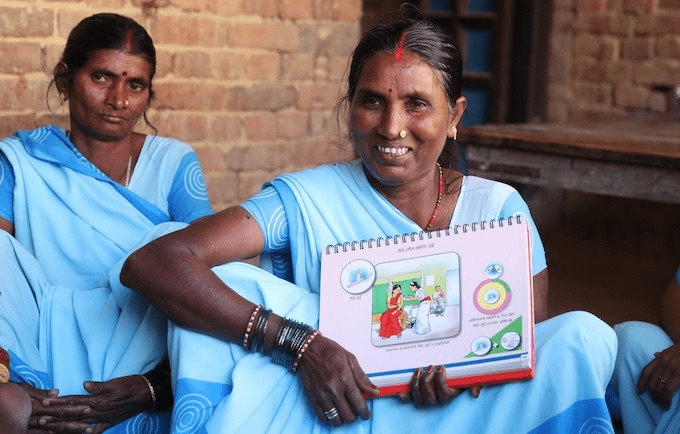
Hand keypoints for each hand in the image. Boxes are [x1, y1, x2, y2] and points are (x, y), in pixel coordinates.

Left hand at [24, 375, 151, 433]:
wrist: (147, 394)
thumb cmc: (131, 385)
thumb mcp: (115, 382)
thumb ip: (99, 385)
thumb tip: (84, 385)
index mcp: (98, 399)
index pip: (74, 400)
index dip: (59, 402)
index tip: (45, 402)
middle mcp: (98, 411)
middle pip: (73, 414)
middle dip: (56, 416)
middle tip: (40, 418)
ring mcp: (104, 418)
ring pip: (80, 423)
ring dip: (65, 425)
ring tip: (51, 427)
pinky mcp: (111, 421)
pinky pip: (98, 429)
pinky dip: (89, 433)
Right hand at [297, 335, 378, 425]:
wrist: (308, 348)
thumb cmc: (329, 351)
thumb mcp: (350, 359)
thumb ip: (362, 378)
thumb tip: (374, 390)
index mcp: (345, 378)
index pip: (359, 404)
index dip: (365, 413)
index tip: (365, 414)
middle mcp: (333, 389)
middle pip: (348, 415)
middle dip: (355, 415)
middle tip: (355, 410)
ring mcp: (321, 394)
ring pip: (335, 420)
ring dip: (342, 418)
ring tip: (344, 411)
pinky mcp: (312, 397)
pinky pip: (322, 417)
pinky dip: (329, 418)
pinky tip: (333, 411)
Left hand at [398, 365, 481, 405]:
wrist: (455, 372)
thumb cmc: (462, 375)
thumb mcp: (472, 378)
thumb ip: (475, 384)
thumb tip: (474, 393)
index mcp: (450, 396)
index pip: (444, 393)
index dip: (440, 380)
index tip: (441, 367)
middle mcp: (438, 400)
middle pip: (429, 396)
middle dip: (427, 380)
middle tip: (429, 367)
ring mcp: (427, 398)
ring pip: (419, 398)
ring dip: (416, 384)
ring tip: (418, 370)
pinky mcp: (418, 394)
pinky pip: (410, 399)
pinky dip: (405, 396)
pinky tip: (401, 392)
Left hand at [637, 343, 679, 408]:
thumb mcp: (671, 351)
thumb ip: (662, 355)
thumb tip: (654, 354)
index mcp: (660, 358)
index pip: (646, 371)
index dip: (641, 383)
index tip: (640, 391)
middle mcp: (663, 363)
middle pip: (652, 382)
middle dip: (653, 394)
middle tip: (657, 401)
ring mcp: (671, 369)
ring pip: (659, 387)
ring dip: (659, 398)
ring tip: (663, 404)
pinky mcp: (679, 375)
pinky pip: (668, 390)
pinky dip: (666, 398)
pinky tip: (667, 403)